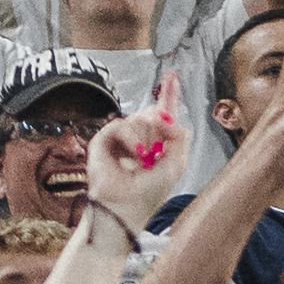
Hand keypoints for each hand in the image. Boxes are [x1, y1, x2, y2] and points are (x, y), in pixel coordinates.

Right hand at [78, 107, 181, 238]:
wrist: (126, 207)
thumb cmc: (149, 192)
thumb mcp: (176, 164)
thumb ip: (179, 137)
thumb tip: (168, 116)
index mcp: (155, 144)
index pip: (163, 113)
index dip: (168, 94)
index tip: (172, 76)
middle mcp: (138, 138)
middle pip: (153, 112)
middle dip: (160, 127)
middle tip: (157, 149)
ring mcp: (120, 138)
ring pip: (140, 117)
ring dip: (147, 139)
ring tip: (144, 159)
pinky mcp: (104, 140)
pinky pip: (122, 124)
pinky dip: (132, 139)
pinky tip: (136, 155)